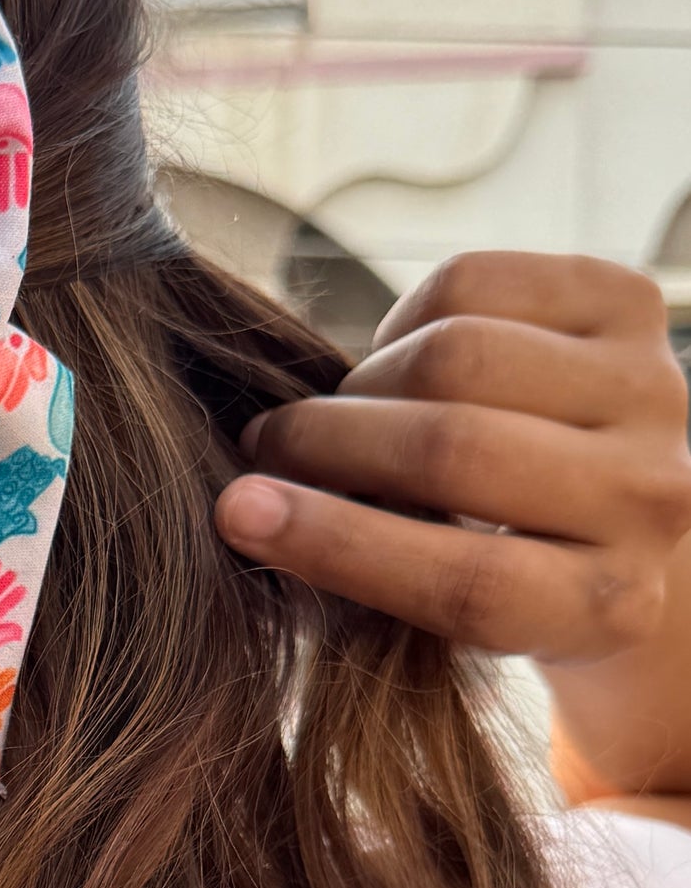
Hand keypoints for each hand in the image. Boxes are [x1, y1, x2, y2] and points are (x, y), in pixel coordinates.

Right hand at [216, 255, 690, 666]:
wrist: (616, 505)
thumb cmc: (502, 567)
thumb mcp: (452, 607)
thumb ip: (375, 568)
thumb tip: (250, 503)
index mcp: (609, 606)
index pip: (468, 584)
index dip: (339, 545)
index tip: (239, 511)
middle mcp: (654, 498)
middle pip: (455, 451)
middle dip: (330, 441)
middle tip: (268, 445)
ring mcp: (655, 392)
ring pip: (458, 354)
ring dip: (363, 382)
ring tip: (340, 412)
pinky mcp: (634, 303)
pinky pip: (474, 281)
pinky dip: (405, 316)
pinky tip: (402, 357)